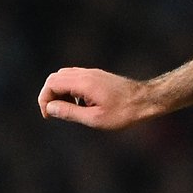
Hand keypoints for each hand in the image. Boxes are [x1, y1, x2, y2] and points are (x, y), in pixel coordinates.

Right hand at [38, 67, 156, 129]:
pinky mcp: (99, 76)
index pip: (51, 83)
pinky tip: (81, 105)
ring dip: (60, 92)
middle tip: (54, 113)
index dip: (44, 99)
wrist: (147, 100)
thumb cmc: (124, 112)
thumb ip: (69, 112)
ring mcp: (93, 73)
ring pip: (65, 76)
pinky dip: (70, 90)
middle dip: (50, 95)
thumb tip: (50, 108)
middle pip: (55, 78)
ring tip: (68, 110)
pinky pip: (76, 78)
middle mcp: (87, 73)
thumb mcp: (94, 118)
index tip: (48, 116)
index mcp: (84, 82)